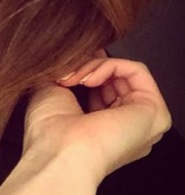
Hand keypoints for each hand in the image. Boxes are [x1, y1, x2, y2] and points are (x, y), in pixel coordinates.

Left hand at [22, 49, 172, 183]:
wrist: (58, 151)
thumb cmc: (49, 130)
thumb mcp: (52, 90)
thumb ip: (67, 72)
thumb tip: (73, 53)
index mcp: (105, 126)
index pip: (105, 87)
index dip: (88, 69)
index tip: (70, 63)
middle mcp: (127, 125)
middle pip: (116, 78)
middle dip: (89, 66)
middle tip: (69, 72)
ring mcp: (143, 120)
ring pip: (125, 72)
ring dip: (95, 66)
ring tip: (75, 77)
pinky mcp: (155, 112)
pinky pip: (137, 70)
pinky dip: (110, 65)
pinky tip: (89, 79)